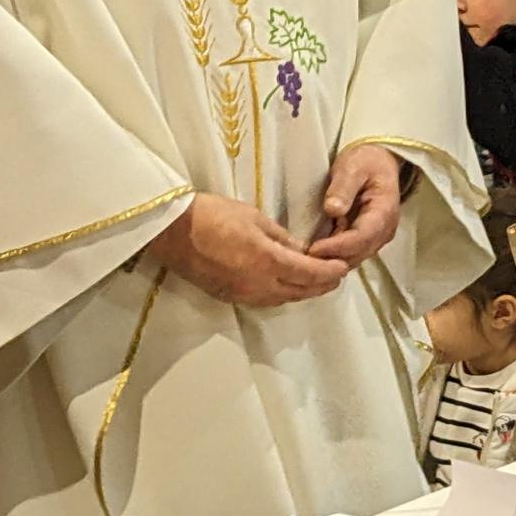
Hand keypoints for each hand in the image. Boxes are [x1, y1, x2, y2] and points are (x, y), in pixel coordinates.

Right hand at [151, 193, 348, 307]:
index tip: (343, 267)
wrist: (172, 231)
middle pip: (301, 292)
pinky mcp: (229, 296)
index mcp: (268, 262)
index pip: (311, 274)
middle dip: (322, 285)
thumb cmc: (212, 215)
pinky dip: (282, 294)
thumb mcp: (254, 217)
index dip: (330, 272)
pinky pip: (264, 300)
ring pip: (283, 299)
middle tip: (336, 276)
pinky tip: (285, 285)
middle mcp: (259, 284)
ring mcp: (243, 294)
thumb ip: (281, 237)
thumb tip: (299, 250)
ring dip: (303, 292)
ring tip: (316, 282)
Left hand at [307, 144, 401, 268]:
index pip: (362, 238)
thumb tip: (333, 209)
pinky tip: (312, 253)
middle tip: (301, 258)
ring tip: (303, 257)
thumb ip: (343, 187)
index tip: (313, 249)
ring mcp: (375, 239)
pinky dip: (331, 257)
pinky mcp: (364, 241)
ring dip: (329, 261)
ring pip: (352, 259)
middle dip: (330, 258)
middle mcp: (383, 231)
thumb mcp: (353, 167)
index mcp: (384, 212)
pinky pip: (348, 255)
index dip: (337, 246)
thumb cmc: (365, 162)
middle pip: (357, 254)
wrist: (377, 163)